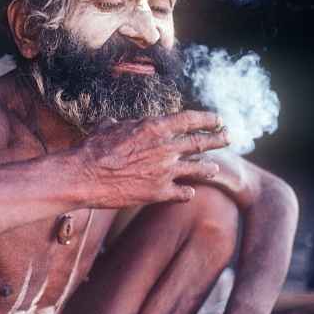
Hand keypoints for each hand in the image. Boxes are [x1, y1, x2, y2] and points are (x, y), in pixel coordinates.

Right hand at [78, 110, 229, 208]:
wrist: (84, 177)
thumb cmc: (93, 149)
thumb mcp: (110, 127)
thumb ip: (126, 125)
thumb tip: (124, 124)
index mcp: (156, 128)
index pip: (191, 120)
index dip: (208, 119)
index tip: (218, 119)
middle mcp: (166, 149)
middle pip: (200, 143)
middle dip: (218, 139)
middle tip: (228, 137)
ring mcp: (165, 172)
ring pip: (198, 169)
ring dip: (208, 168)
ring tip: (215, 168)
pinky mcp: (158, 193)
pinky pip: (182, 193)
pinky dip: (186, 192)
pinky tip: (189, 193)